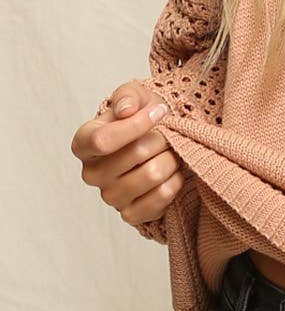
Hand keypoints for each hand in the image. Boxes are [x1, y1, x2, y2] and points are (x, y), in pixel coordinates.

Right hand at [72, 81, 184, 230]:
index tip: (159, 112)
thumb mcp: (135, 98)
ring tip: (171, 151)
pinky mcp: (130, 215)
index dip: (137, 125)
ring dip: (171, 158)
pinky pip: (161, 197)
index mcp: (83, 144)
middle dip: (161, 139)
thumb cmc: (142, 121)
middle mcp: (91, 174)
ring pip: (152, 175)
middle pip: (135, 154)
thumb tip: (126, 110)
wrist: (159, 146)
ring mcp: (110, 197)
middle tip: (168, 134)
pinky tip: (173, 172)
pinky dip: (175, 181)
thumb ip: (128, 96)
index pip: (102, 140)